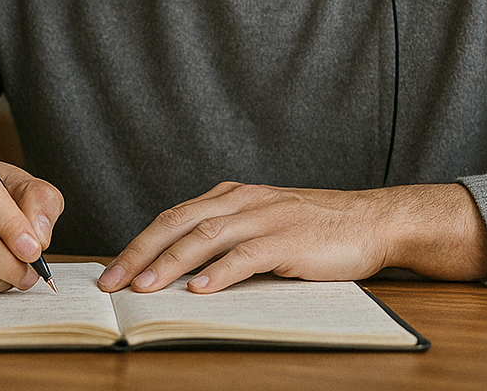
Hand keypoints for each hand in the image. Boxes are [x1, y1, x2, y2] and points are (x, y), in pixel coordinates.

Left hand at [96, 181, 486, 294]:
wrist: (374, 220)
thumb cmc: (319, 228)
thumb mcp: (266, 223)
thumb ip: (229, 238)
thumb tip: (182, 272)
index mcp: (234, 196)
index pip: (175, 216)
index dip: (140, 243)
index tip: (112, 271)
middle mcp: (243, 201)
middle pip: (178, 223)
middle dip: (140, 253)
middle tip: (111, 284)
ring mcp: (266, 218)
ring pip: (205, 237)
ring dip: (170, 264)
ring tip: (144, 289)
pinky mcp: (288, 240)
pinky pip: (247, 255)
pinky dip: (220, 272)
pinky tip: (200, 290)